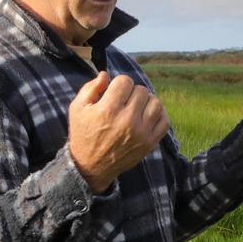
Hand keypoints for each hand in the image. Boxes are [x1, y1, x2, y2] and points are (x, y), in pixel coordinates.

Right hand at [68, 72, 169, 193]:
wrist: (91, 166)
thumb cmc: (83, 134)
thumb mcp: (77, 109)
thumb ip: (90, 88)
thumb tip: (105, 75)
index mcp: (108, 109)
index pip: (125, 81)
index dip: (118, 83)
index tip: (114, 91)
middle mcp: (127, 120)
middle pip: (141, 90)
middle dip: (131, 92)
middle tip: (123, 101)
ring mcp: (141, 132)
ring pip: (155, 103)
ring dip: (146, 101)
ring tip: (136, 107)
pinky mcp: (150, 142)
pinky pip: (164, 121)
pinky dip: (159, 114)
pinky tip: (148, 115)